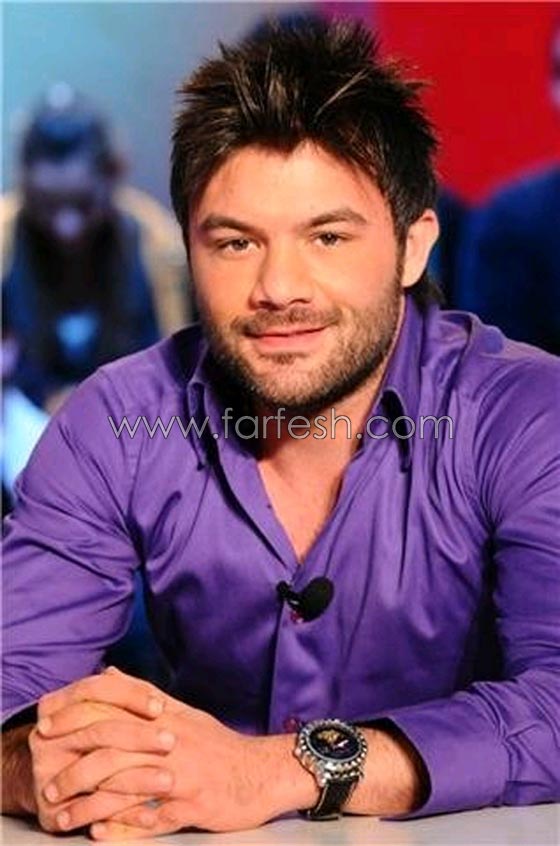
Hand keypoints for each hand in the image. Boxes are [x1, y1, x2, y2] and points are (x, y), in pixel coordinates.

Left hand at [37, 668, 317, 839]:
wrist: (260, 772)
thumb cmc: (217, 745)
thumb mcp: (183, 713)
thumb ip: (143, 695)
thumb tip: (107, 675)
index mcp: (166, 718)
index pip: (113, 711)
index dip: (76, 718)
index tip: (47, 727)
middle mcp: (171, 742)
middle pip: (114, 749)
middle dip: (76, 767)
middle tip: (50, 784)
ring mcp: (182, 775)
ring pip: (127, 788)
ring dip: (90, 806)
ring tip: (64, 818)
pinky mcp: (192, 806)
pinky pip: (151, 819)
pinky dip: (122, 829)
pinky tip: (100, 834)